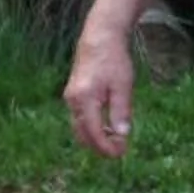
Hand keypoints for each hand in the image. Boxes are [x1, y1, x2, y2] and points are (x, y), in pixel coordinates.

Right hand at [65, 29, 135, 158]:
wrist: (99, 39)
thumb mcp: (123, 86)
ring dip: (95, 137)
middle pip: (83, 135)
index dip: (106, 147)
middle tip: (120, 149)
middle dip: (100, 146)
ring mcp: (70, 99)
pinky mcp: (72, 95)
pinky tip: (108, 125)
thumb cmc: (114, 60)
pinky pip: (80, 118)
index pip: (93, 133)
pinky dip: (92, 127)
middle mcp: (73, 102)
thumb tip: (122, 134)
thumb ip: (121, 111)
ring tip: (116, 139)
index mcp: (85, 100)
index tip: (120, 154)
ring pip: (80, 128)